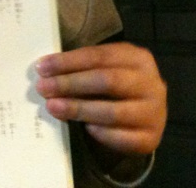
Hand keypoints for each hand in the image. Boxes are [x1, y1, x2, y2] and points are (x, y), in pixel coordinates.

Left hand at [35, 42, 166, 154]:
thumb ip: (81, 68)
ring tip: (53, 107)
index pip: (99, 56)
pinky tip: (84, 128)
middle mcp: (151, 84)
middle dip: (70, 84)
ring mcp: (154, 113)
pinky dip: (101, 133)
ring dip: (78, 109)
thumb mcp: (104, 69)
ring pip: (113, 112)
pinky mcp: (151, 139)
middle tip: (43, 88)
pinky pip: (122, 138)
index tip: (42, 68)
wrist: (145, 115)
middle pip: (106, 81)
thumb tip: (45, 73)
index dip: (68, 62)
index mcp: (138, 58)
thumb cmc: (116, 86)